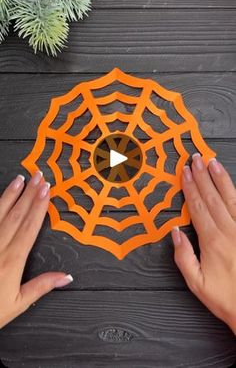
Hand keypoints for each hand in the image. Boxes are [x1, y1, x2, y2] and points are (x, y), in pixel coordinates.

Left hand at [0, 171, 72, 328]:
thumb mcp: (18, 303)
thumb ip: (41, 286)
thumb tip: (65, 277)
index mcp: (12, 260)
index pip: (29, 226)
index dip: (39, 207)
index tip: (46, 191)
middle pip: (17, 215)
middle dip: (29, 194)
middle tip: (38, 176)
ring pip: (0, 213)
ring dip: (11, 195)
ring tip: (20, 179)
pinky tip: (0, 197)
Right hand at [172, 154, 235, 333]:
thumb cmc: (225, 297)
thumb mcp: (196, 283)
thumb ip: (183, 256)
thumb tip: (175, 232)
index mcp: (213, 242)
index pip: (198, 208)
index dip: (190, 188)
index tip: (185, 173)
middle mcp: (229, 232)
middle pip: (212, 198)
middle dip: (202, 176)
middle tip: (196, 159)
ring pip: (230, 198)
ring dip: (220, 179)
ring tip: (213, 163)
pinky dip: (235, 193)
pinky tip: (231, 184)